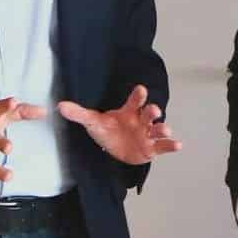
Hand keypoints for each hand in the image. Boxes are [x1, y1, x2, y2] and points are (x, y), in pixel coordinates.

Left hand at [57, 85, 181, 165]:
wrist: (114, 148)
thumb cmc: (108, 130)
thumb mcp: (92, 122)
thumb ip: (79, 114)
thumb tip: (59, 106)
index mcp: (128, 111)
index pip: (134, 101)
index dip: (138, 95)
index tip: (141, 90)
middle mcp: (140, 121)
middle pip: (148, 113)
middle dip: (152, 112)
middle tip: (154, 110)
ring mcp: (147, 134)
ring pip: (157, 129)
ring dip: (163, 129)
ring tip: (165, 130)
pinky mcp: (151, 148)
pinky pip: (162, 146)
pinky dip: (170, 145)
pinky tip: (178, 145)